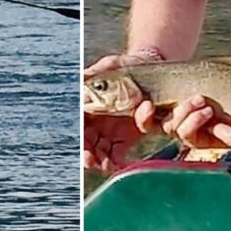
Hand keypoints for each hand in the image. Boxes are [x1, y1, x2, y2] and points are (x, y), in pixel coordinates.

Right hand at [83, 51, 161, 171]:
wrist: (155, 69)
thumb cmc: (129, 65)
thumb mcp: (111, 66)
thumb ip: (96, 75)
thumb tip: (81, 83)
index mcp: (88, 105)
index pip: (77, 124)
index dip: (75, 136)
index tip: (79, 143)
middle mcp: (96, 120)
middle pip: (85, 143)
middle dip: (85, 154)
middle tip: (90, 160)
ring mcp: (111, 131)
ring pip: (99, 152)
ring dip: (100, 161)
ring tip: (106, 165)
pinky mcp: (127, 137)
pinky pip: (118, 154)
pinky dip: (117, 162)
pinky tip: (120, 165)